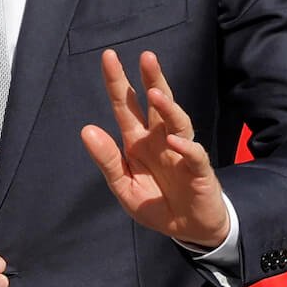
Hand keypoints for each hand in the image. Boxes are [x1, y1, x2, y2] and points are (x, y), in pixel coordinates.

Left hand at [81, 49, 229, 247]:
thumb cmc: (156, 204)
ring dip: (167, 108)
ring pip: (177, 122)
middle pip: (156, 104)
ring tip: (156, 93)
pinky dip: (186, 147)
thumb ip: (107, 160)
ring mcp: (181, 153)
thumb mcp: (123, 186)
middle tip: (146, 56)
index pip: (126, 106)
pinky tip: (175, 141)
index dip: (118, 82)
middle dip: (152, 79)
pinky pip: (194, 155)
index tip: (109, 56)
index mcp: (137, 142)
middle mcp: (160, 140)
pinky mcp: (199, 171)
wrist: (190, 229)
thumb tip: (86, 129)